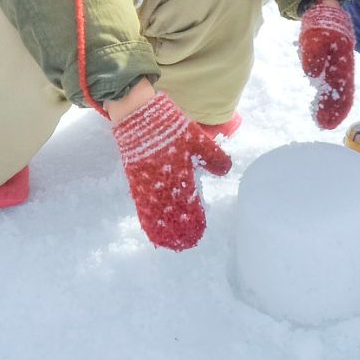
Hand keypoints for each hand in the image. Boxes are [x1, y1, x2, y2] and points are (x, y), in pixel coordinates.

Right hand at [111, 92, 231, 250]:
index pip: (188, 202)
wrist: (138, 114)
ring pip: (155, 209)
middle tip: (184, 244)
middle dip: (177, 228)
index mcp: (180, 172)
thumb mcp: (196, 138)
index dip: (193, 218)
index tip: (198, 233)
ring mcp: (146, 180)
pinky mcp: (134, 176)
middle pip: (170, 211)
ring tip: (166, 241)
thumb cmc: (170, 125)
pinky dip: (146, 214)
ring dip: (161, 226)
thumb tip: (225, 170)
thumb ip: (212, 156)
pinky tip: (149, 224)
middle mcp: (162, 181)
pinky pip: (141, 201)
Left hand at [299, 0, 354, 129]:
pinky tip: (320, 102)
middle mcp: (342, 65)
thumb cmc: (321, 22)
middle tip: (325, 125)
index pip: (343, 88)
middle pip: (340, 91)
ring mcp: (335, 64)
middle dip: (334, 109)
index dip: (339, 106)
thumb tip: (312, 72)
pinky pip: (329, 80)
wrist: (325, 8)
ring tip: (323, 120)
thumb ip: (314, 53)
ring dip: (330, 103)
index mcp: (343, 60)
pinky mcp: (328, 61)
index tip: (332, 121)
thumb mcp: (316, 35)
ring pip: (335, 87)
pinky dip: (326, 92)